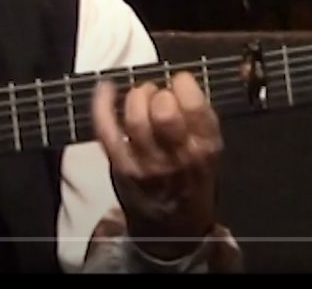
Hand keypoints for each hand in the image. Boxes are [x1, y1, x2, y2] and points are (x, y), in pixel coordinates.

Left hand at [92, 72, 221, 260]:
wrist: (171, 230)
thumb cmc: (190, 183)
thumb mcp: (209, 155)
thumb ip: (200, 122)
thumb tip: (179, 82)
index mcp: (205, 150)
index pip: (195, 108)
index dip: (183, 86)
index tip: (179, 81)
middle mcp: (177, 158)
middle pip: (163, 112)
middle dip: (158, 93)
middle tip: (157, 93)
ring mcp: (146, 164)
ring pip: (135, 119)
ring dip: (135, 97)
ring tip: (139, 95)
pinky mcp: (120, 166)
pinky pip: (106, 129)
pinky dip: (102, 104)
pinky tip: (105, 87)